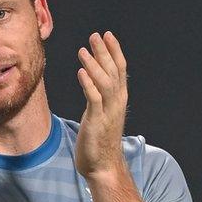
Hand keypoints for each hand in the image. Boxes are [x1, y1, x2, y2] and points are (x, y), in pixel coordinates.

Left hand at [75, 31, 128, 180]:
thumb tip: (93, 84)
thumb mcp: (101, 114)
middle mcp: (116, 102)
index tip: (107, 35)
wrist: (103, 165)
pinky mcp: (97, 121)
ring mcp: (108, 112)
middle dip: (105, 52)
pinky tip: (81, 71)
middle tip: (95, 35)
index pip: (119, 70)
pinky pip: (94, 98)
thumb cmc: (99, 141)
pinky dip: (88, 84)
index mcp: (118, 99)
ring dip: (95, 64)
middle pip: (113, 71)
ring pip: (105, 82)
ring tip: (84, 50)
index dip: (114, 51)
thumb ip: (99, 98)